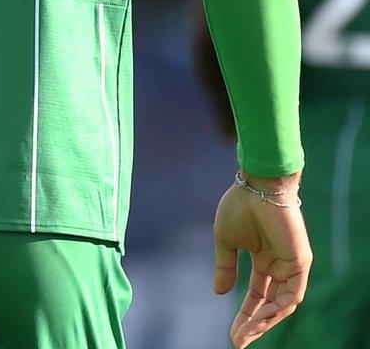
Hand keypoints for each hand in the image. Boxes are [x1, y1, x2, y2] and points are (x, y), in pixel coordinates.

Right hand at [213, 170, 310, 346]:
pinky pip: (292, 294)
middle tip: (237, 341)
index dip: (244, 315)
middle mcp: (279, 267)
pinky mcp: (300, 262)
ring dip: (264, 321)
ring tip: (245, 333)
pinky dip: (278, 308)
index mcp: (263, 262)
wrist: (257, 186)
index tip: (232, 333)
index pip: (256, 296)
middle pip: (269, 305)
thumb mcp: (226, 242)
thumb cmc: (240, 207)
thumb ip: (225, 267)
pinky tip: (261, 318)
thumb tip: (219, 293)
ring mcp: (291, 266)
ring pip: (282, 305)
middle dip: (253, 325)